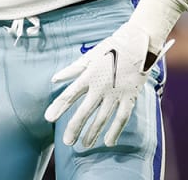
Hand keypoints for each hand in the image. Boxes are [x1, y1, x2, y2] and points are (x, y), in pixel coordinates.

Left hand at [44, 20, 171, 147]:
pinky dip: (115, 131)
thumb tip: (54, 79)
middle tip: (67, 141)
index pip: (69, 94)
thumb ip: (72, 69)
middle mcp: (101, 86)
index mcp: (89, 75)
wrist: (139, 42)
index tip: (48, 118)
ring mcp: (116, 93)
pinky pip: (122, 117)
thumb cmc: (112, 47)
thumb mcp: (90, 55)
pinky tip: (109, 142)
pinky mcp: (130, 96)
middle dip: (74, 127)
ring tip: (84, 145)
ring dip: (92, 133)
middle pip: (84, 111)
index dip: (59, 107)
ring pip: (102, 118)